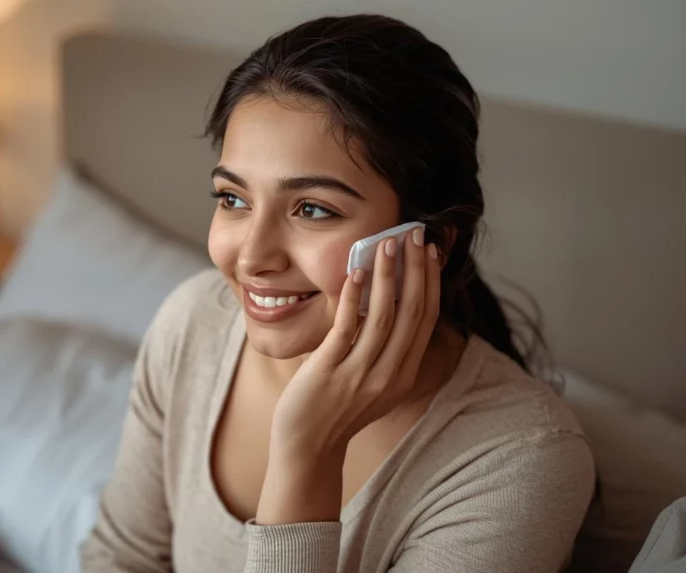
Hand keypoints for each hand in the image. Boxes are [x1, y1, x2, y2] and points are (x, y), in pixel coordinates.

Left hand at [256, 228, 440, 523]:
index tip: (431, 251)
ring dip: (388, 276)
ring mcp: (361, 374)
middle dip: (416, 269)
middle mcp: (390, 374)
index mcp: (404, 374)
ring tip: (388, 243)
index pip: (426, 319)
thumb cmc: (335, 406)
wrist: (308, 445)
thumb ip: (385, 348)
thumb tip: (390, 302)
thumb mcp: (374, 381)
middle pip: (412, 312)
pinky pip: (347, 328)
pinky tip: (356, 272)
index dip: (431, 282)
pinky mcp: (331, 371)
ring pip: (384, 316)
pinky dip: (354, 297)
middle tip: (416, 235)